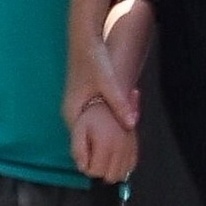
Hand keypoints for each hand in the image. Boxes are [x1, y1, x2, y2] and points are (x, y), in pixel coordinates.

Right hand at [64, 37, 140, 169]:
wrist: (85, 38)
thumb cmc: (92, 58)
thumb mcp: (107, 81)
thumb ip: (119, 102)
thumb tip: (132, 124)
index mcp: (73, 114)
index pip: (79, 150)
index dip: (95, 162)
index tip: (113, 168)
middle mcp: (73, 115)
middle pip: (89, 144)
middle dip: (106, 151)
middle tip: (126, 159)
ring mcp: (78, 109)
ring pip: (94, 133)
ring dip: (110, 139)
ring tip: (128, 145)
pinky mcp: (85, 103)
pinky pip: (97, 123)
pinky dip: (110, 127)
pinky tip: (125, 128)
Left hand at [74, 96, 139, 183]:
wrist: (109, 99)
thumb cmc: (91, 113)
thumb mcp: (77, 129)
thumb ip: (77, 150)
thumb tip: (82, 167)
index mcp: (106, 143)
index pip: (95, 172)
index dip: (87, 167)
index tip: (85, 155)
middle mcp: (122, 147)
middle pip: (111, 177)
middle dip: (100, 170)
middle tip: (93, 155)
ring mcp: (131, 147)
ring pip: (122, 174)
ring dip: (111, 170)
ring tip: (103, 155)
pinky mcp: (135, 146)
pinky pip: (131, 166)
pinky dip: (122, 166)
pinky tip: (113, 157)